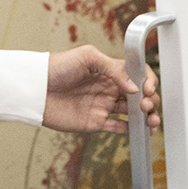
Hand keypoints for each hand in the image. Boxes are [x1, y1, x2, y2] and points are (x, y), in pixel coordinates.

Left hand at [42, 43, 159, 134]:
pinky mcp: (96, 122)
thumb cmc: (57, 66)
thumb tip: (134, 87)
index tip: (148, 88)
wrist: (36, 88)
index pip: (138, 75)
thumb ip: (113, 69)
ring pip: (133, 113)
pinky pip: (119, 127)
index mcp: (110, 70)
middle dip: (150, 100)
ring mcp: (104, 105)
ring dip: (147, 117)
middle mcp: (110, 88)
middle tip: (145, 104)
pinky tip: (140, 131)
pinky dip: (132, 130)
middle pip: (140, 95)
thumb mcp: (87, 57)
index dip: (148, 81)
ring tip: (151, 121)